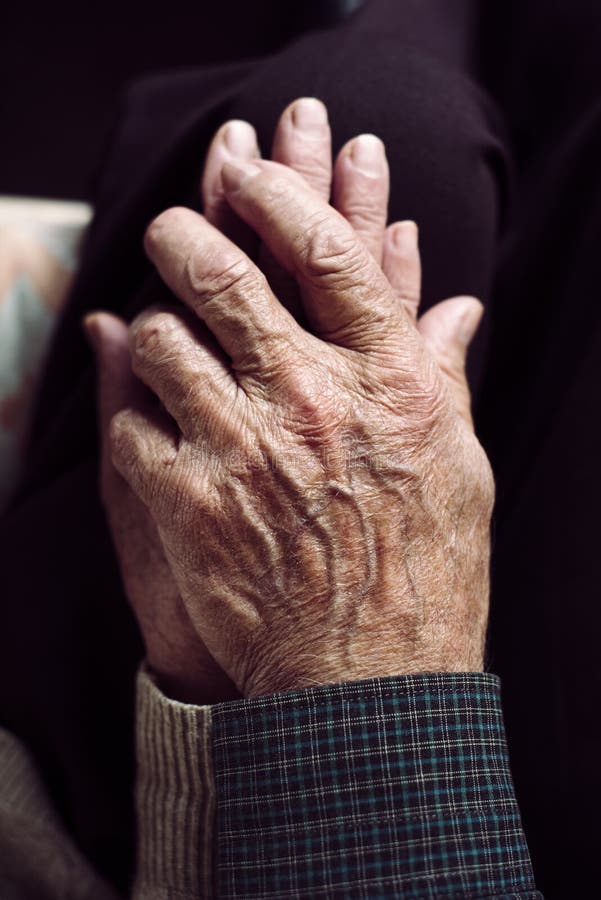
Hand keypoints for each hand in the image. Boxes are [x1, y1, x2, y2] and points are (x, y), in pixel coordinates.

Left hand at [108, 157, 493, 698]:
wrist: (372, 679)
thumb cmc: (425, 570)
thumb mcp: (459, 464)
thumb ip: (444, 374)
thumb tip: (455, 304)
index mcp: (390, 382)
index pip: (329, 255)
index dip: (283, 195)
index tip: (248, 170)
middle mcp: (315, 401)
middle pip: (225, 277)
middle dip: (186, 234)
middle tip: (175, 227)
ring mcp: (246, 449)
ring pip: (162, 344)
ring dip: (155, 333)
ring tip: (161, 339)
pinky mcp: (191, 504)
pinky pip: (132, 427)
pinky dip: (133, 417)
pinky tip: (150, 427)